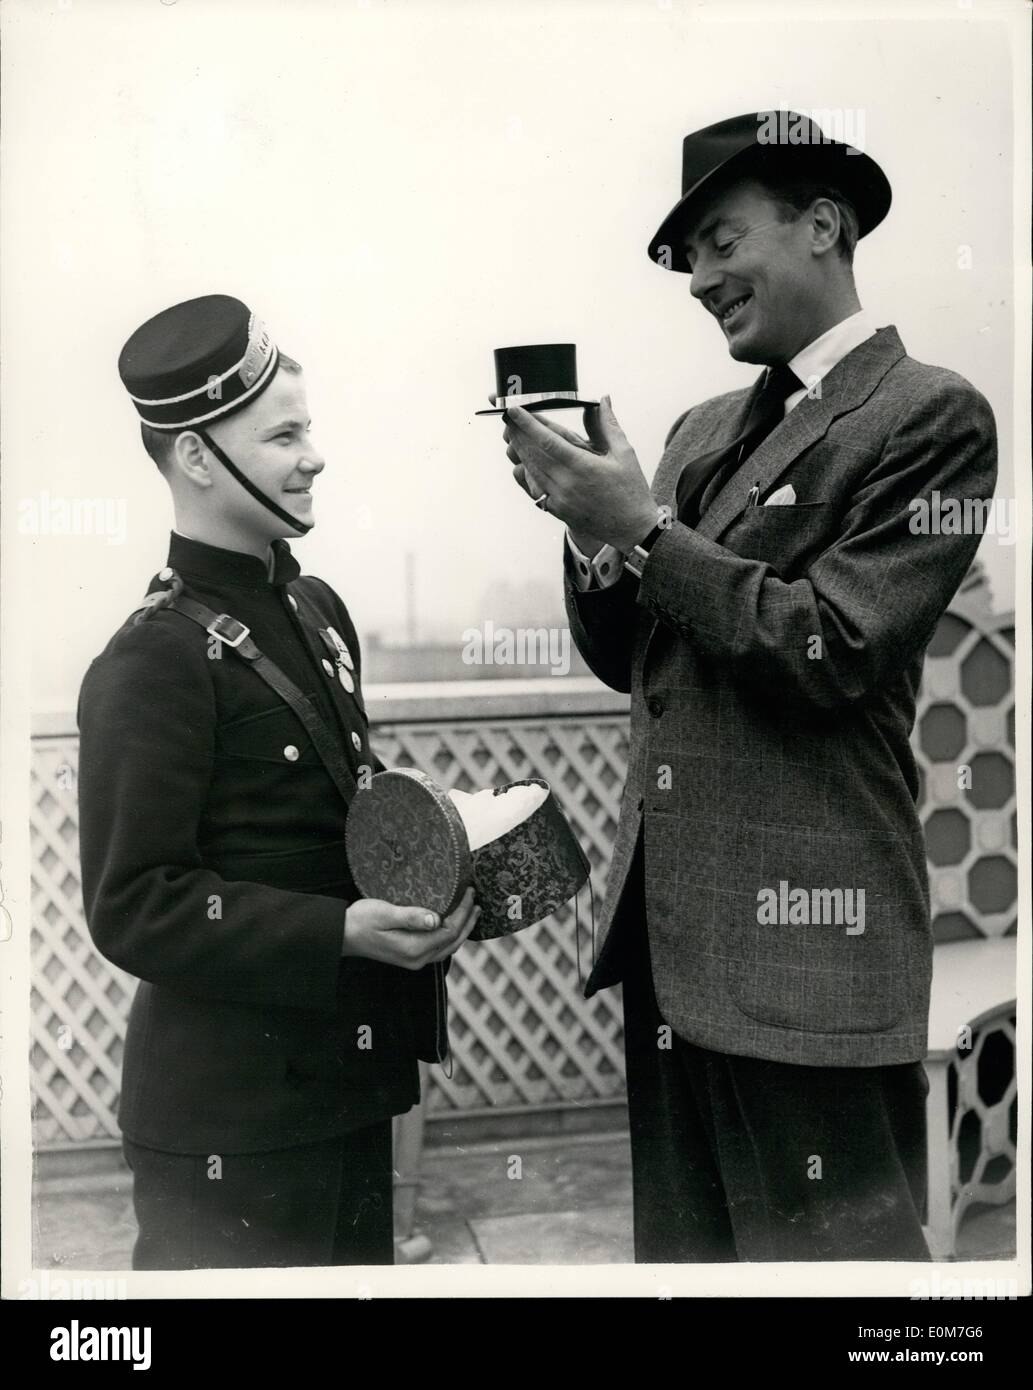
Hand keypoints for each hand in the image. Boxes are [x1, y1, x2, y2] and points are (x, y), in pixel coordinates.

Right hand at [342, 887, 479, 969]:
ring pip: (448, 947)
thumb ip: (411, 917)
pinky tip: (451, 924)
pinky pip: (439, 948)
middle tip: (476, 902)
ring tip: (471, 912)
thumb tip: (436, 919)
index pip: (449, 930)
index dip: (463, 912)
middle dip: (468, 921)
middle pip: (453, 941)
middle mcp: (418, 959)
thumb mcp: (384, 914)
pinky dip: (450, 936)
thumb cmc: (360, 921)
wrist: (342, 934)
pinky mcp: (410, 956)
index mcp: (414, 948)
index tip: (469, 893)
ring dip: (462, 930)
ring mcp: (414, 960)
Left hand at [502, 397, 657, 551]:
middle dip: (518, 433)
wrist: (632, 530)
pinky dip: (527, 473)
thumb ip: (608, 425)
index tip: (514, 410)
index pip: (547, 440)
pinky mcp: (557, 511)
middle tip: (507, 417)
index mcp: (583, 467)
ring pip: (531, 470)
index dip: (528, 424)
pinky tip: (521, 462)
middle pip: (533, 454)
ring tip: (511, 435)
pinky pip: (535, 488)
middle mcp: (566, 484)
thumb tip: (603, 399)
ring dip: (519, 451)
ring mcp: (559, 499)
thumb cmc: (631, 491)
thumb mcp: (625, 454)